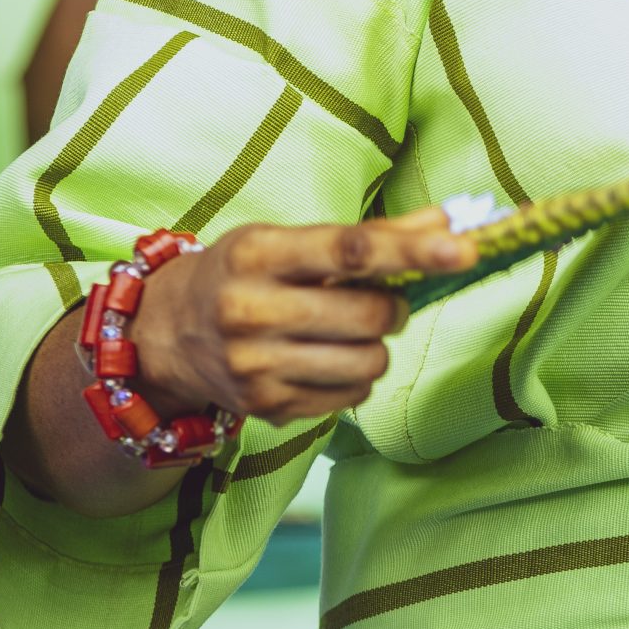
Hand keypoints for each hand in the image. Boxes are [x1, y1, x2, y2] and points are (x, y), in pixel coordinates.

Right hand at [130, 211, 475, 426]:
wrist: (165, 336)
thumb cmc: (242, 273)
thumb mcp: (289, 240)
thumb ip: (370, 235)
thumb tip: (447, 219)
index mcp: (258, 254)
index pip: (350, 250)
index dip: (412, 250)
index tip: (462, 248)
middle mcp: (250, 311)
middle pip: (367, 317)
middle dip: (392, 309)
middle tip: (381, 302)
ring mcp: (256, 366)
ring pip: (367, 364)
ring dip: (376, 347)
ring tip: (347, 332)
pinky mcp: (266, 409)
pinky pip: (351, 398)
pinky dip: (355, 378)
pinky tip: (324, 360)